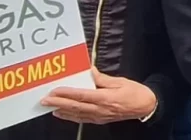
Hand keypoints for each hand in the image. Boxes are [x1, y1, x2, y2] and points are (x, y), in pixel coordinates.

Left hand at [42, 68, 156, 123]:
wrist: (146, 106)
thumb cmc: (135, 92)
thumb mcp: (120, 82)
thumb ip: (102, 78)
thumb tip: (88, 71)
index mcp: (106, 98)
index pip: (82, 96)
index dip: (67, 93)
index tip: (55, 90)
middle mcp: (100, 109)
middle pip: (76, 107)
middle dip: (59, 103)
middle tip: (45, 100)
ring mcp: (100, 116)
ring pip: (77, 114)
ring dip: (61, 110)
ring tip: (49, 106)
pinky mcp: (100, 119)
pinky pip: (82, 118)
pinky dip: (70, 116)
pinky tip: (62, 114)